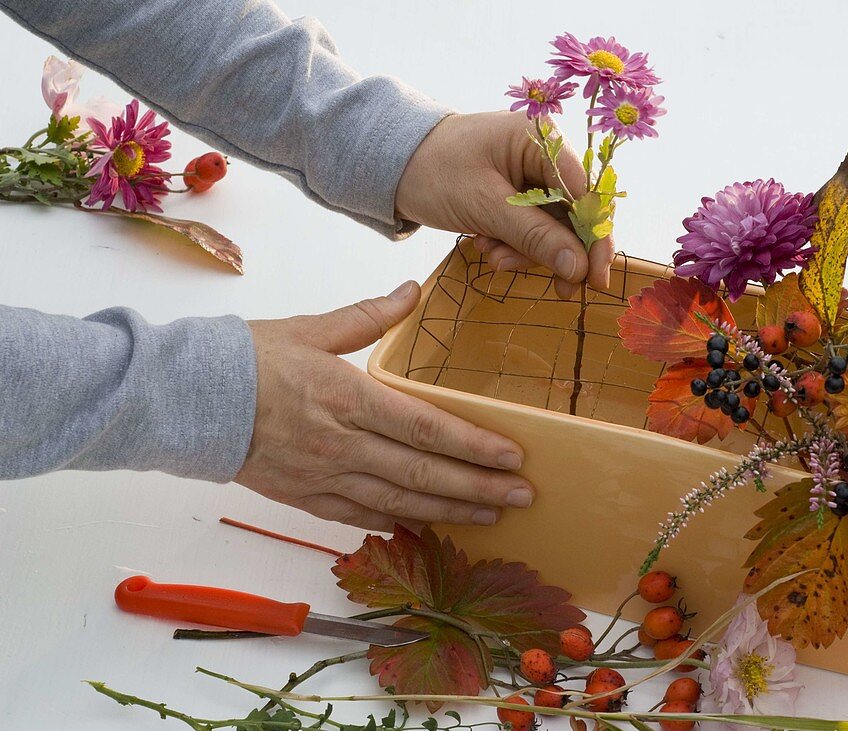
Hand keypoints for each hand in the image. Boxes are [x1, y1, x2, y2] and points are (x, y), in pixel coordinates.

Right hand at [235, 281, 533, 531]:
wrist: (186, 400)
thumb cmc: (249, 359)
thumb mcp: (311, 329)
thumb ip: (369, 315)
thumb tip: (413, 290)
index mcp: (347, 397)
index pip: (425, 427)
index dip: (473, 445)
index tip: (513, 455)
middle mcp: (341, 444)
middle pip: (423, 472)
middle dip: (479, 486)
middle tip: (524, 494)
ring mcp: (324, 477)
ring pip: (400, 502)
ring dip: (451, 511)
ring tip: (493, 515)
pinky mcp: (304, 498)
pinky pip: (359, 518)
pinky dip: (397, 523)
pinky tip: (428, 527)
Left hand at [395, 111, 613, 298]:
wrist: (390, 164)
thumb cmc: (432, 171)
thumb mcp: (484, 206)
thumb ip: (535, 236)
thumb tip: (579, 268)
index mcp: (541, 139)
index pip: (586, 194)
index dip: (596, 239)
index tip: (596, 281)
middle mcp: (544, 154)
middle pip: (574, 214)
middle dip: (555, 250)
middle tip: (548, 286)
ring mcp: (531, 174)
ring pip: (552, 227)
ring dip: (528, 251)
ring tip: (492, 256)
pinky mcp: (516, 193)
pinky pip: (532, 228)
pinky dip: (514, 245)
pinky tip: (487, 246)